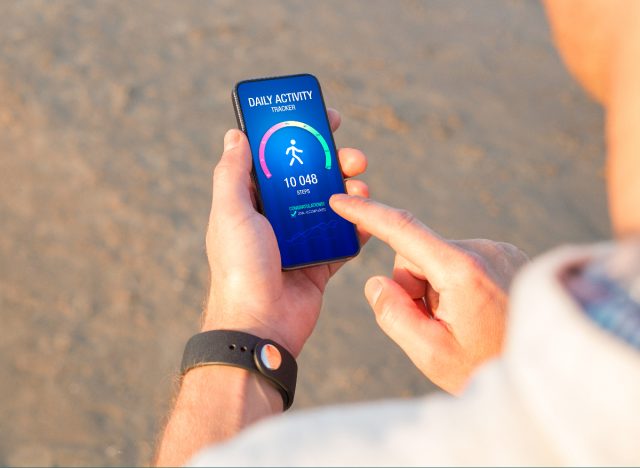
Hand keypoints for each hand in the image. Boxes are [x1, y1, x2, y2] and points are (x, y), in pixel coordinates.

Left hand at [204, 110, 368, 356]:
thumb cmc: (240, 268)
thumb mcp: (231, 213)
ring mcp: (299, 240)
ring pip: (332, 205)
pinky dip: (359, 228)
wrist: (260, 326)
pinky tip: (369, 220)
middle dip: (334, 161)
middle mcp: (275, 217)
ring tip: (362, 188)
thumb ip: (232, 173)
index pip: (276, 157)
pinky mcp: (320, 263)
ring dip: (351, 192)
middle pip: (311, 178)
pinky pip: (345, 239)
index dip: (298, 135)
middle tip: (354, 156)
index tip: (322, 118)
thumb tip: (235, 134)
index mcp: (251, 201)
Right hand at [329, 195, 528, 393]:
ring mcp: (500, 250)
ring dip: (435, 286)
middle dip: (412, 284)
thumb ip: (393, 315)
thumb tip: (377, 282)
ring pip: (438, 258)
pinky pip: (461, 260)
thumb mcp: (430, 353)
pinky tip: (475, 312)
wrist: (545, 374)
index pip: (403, 229)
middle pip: (417, 253)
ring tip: (459, 322)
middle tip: (433, 323)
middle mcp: (484, 249)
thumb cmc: (486, 368)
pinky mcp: (508, 256)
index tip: (340, 200)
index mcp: (462, 270)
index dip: (366, 213)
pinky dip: (455, 283)